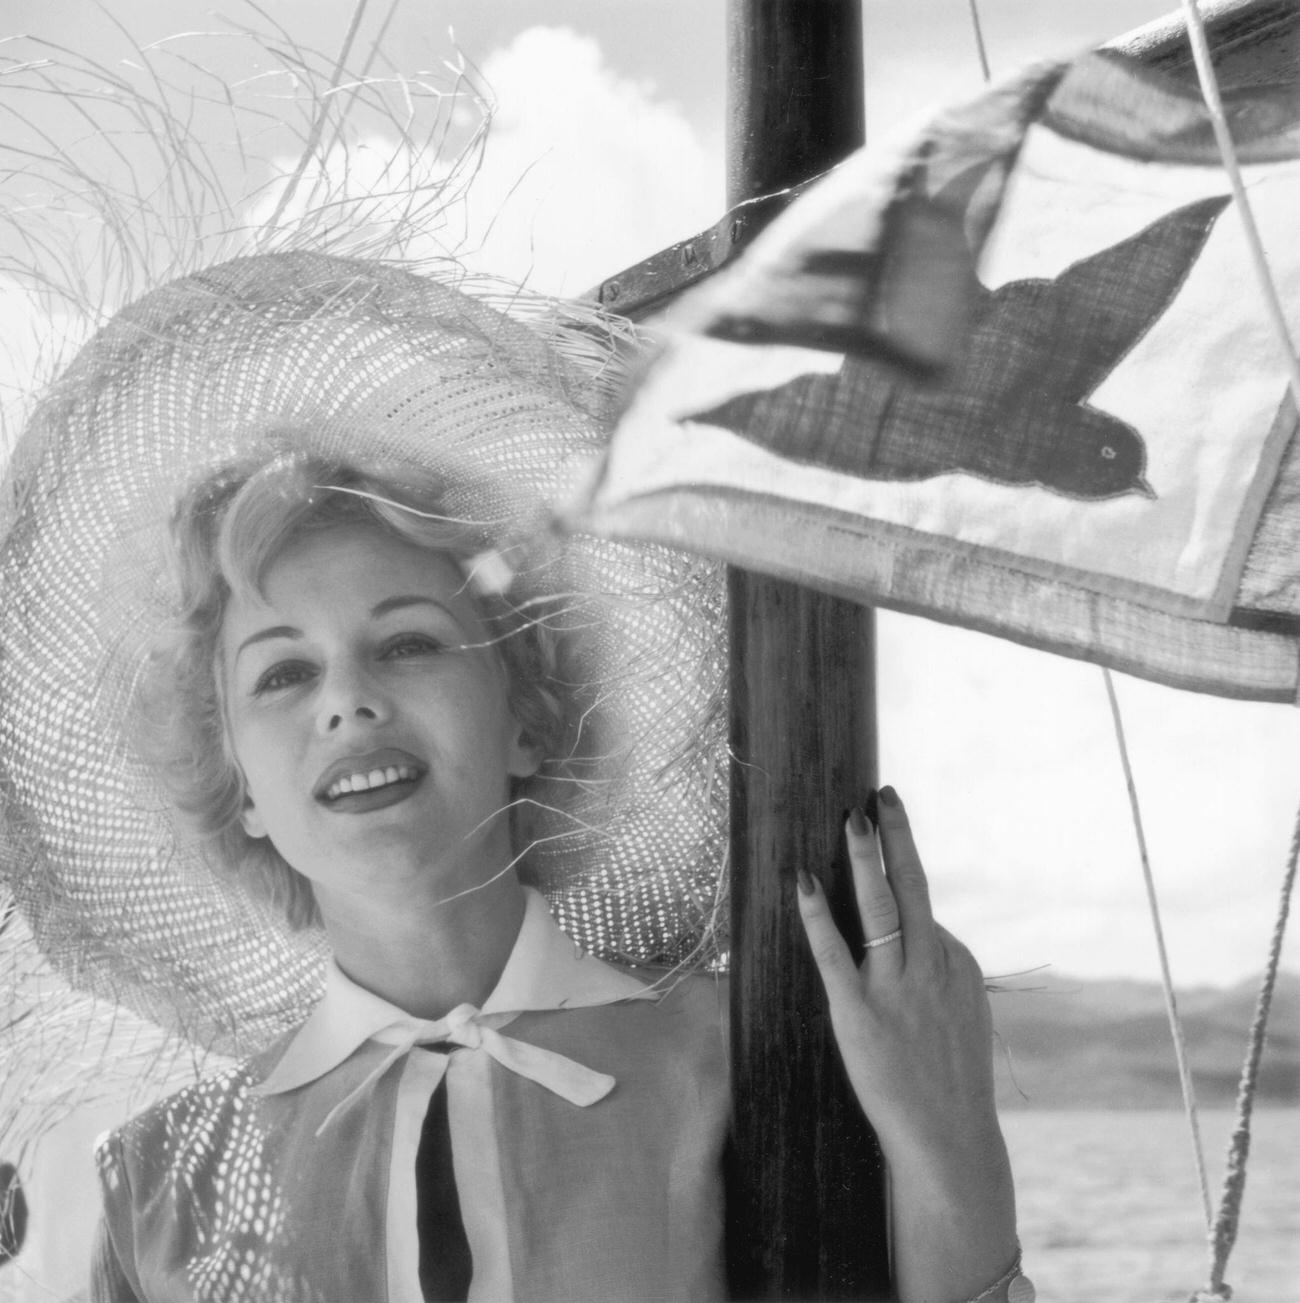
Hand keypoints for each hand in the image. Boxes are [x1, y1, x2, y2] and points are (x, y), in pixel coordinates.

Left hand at [796, 785, 1017, 1301]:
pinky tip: (804, 883)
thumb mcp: (962, 1016)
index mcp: (956, 965)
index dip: (900, 889)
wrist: (948, 1140)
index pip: (925, 912)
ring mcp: (897, 990)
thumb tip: (923, 938)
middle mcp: (932, 968)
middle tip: (882, 794)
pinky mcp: (860, 1015)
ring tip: (853, 815)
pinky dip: (818, 916)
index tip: (884, 847)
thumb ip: (942, 973)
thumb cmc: (948, 1078)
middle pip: (915, 888)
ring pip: (883, 908)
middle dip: (898, 837)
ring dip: (867, 858)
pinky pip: (836, 954)